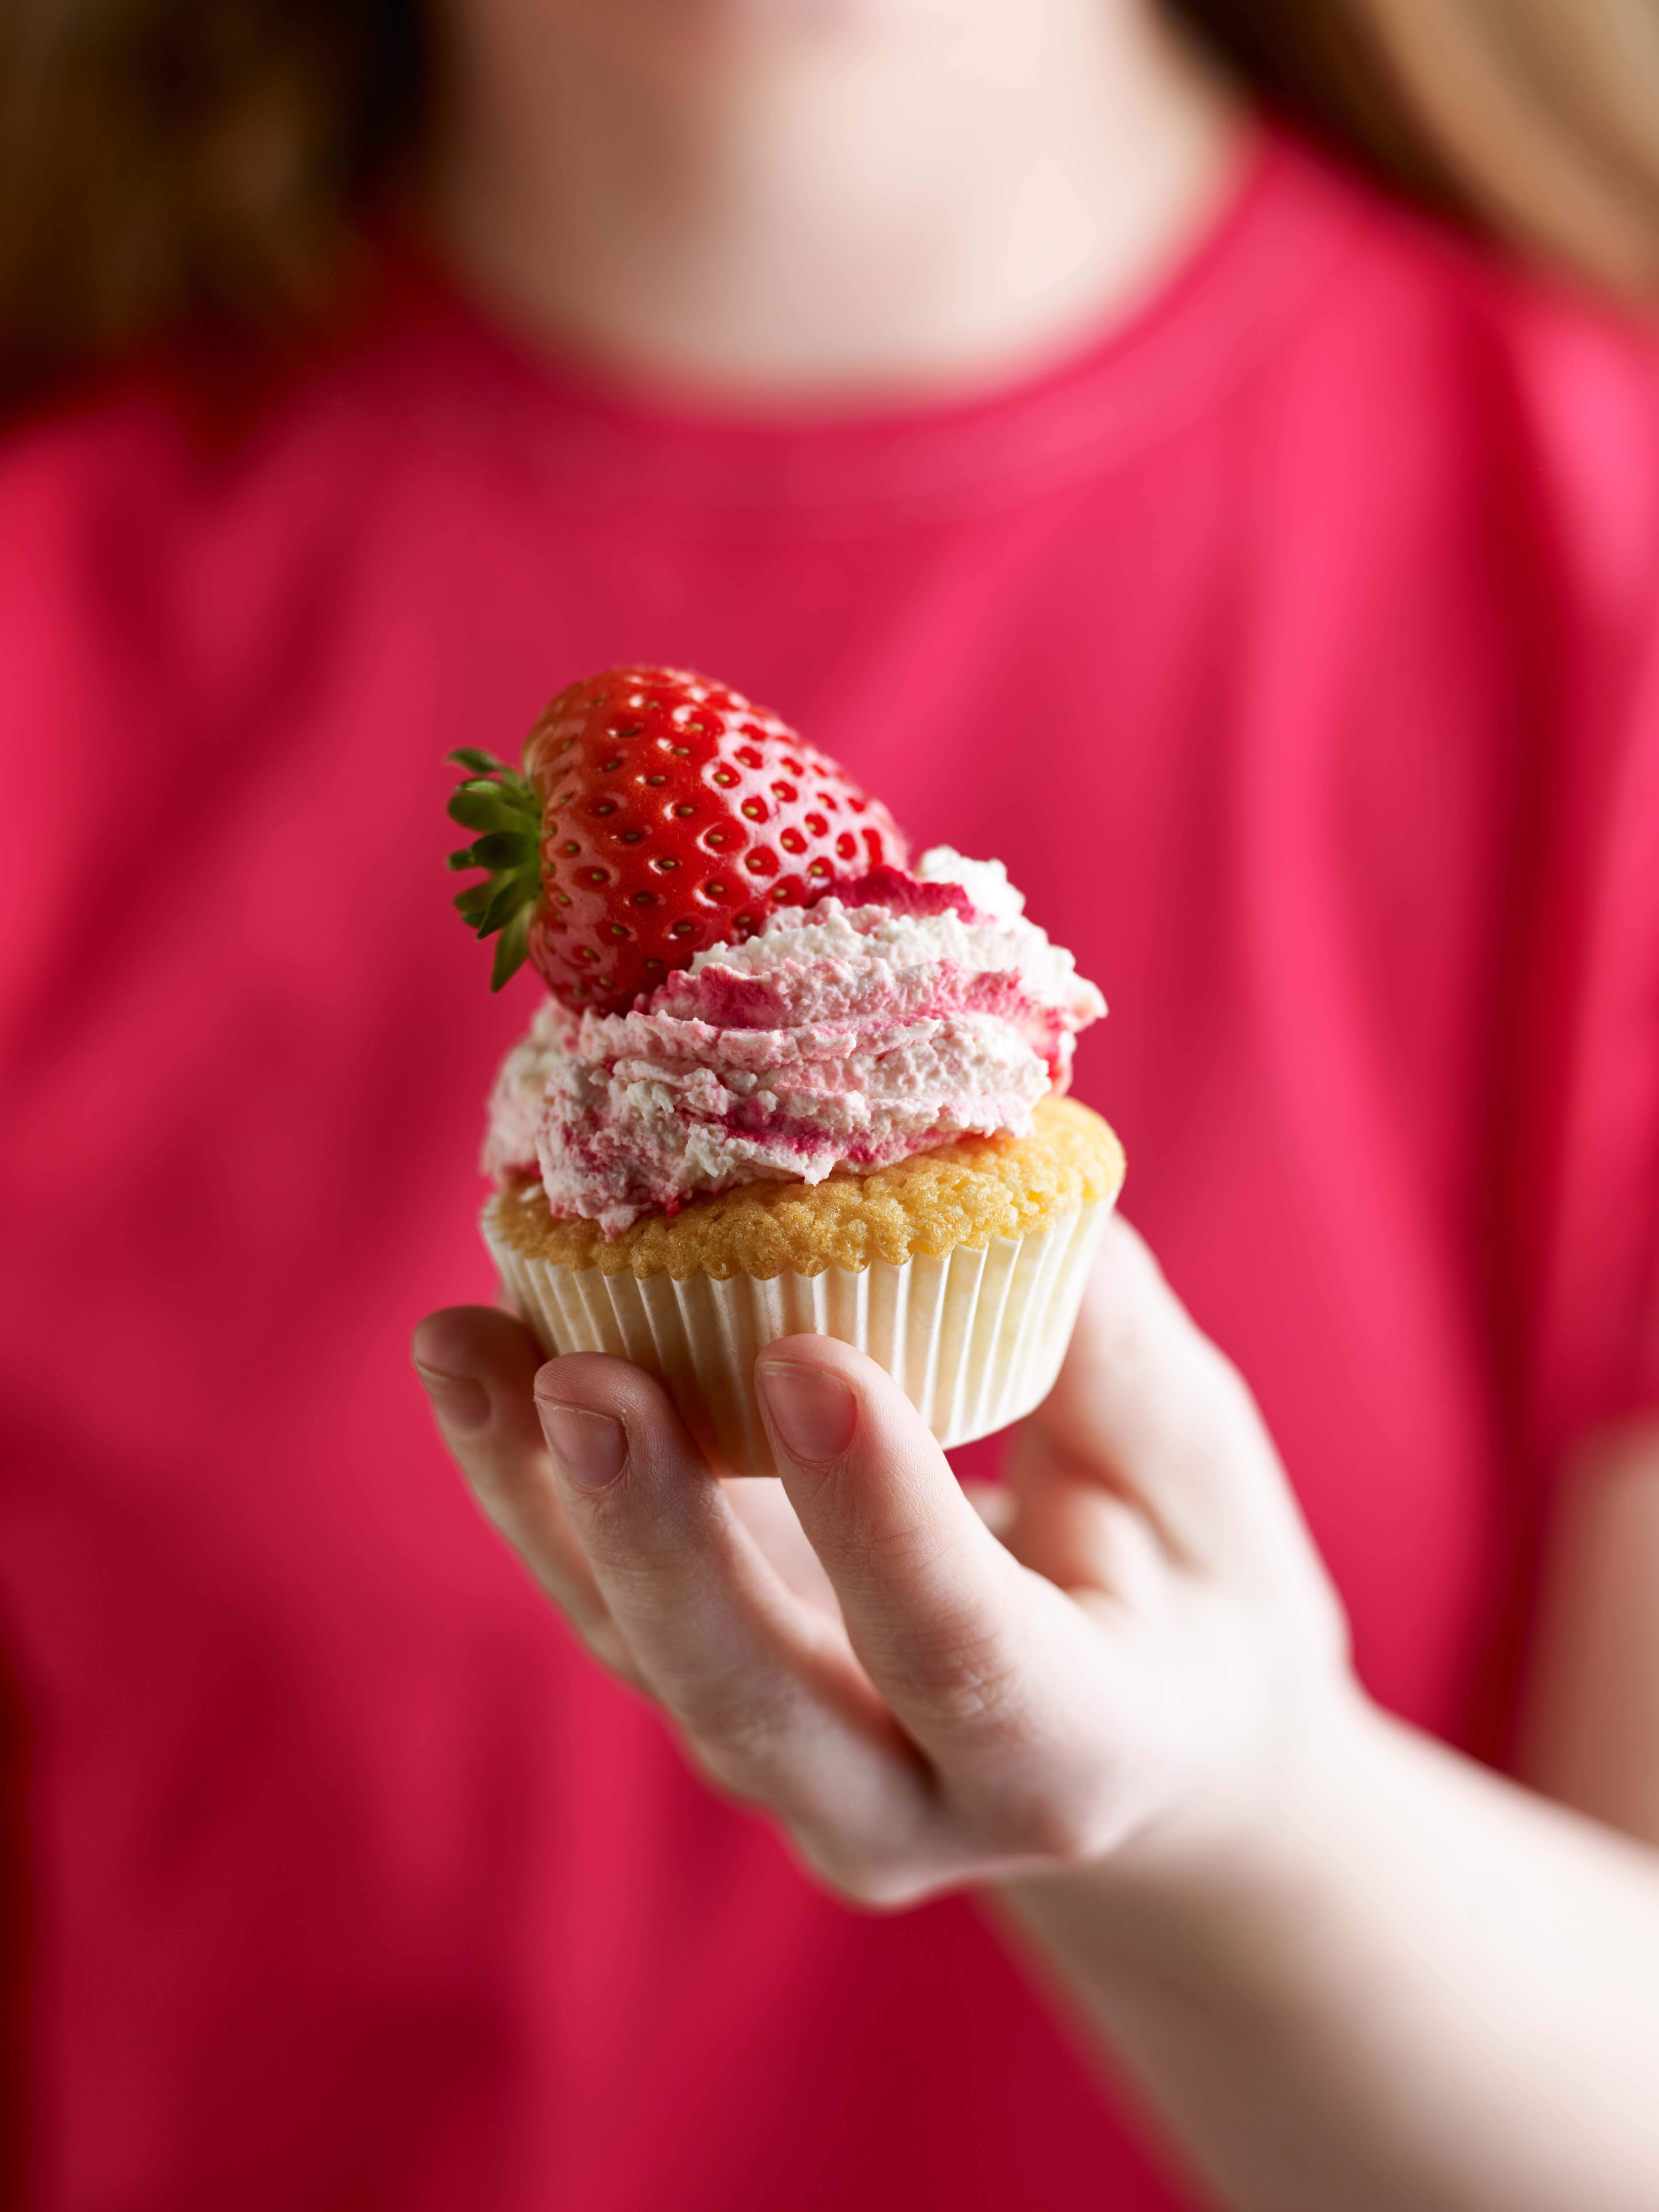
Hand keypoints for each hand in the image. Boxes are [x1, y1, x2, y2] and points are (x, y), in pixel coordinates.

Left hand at [413, 1219, 1352, 1905]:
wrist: (1145, 1732)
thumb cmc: (1198, 1588)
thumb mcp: (1210, 1485)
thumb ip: (1120, 1364)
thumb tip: (1008, 1185)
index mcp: (1077, 1762)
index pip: (967, 1661)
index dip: (882, 1519)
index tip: (807, 1356)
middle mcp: (907, 1806)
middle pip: (754, 1704)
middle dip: (656, 1541)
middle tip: (579, 1379)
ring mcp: (791, 1771)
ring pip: (646, 1655)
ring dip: (545, 1502)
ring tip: (463, 1344)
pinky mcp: (717, 1694)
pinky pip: (613, 1602)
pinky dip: (535, 1483)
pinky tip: (479, 1357)